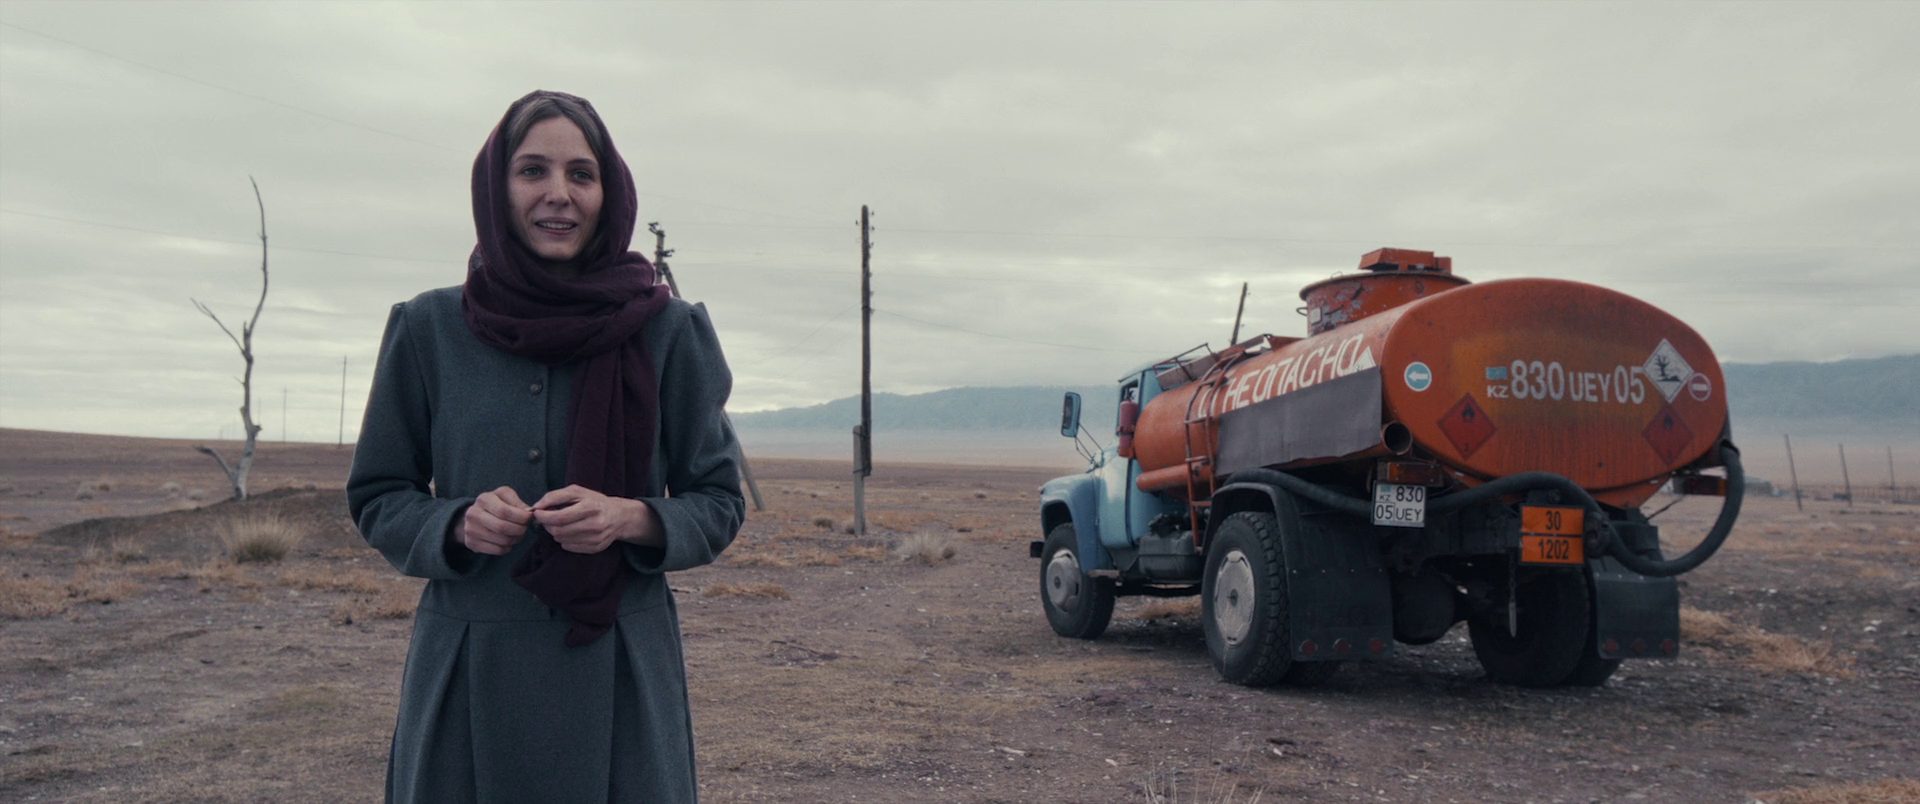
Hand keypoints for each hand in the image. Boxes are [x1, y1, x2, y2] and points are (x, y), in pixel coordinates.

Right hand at [455, 486, 532, 554]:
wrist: (475, 516)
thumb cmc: (495, 504)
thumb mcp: (505, 496)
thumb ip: (517, 502)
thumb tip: (528, 512)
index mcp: (484, 499)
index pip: (504, 511)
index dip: (521, 517)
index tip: (529, 517)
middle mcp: (474, 514)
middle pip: (502, 527)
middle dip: (520, 529)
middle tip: (525, 527)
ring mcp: (471, 530)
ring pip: (502, 540)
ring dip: (516, 539)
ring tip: (518, 534)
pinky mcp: (472, 543)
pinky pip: (497, 550)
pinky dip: (508, 548)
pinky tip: (509, 541)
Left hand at [532, 485, 661, 553]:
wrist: (619, 516)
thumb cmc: (594, 501)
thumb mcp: (576, 491)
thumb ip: (554, 496)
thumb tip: (536, 507)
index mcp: (591, 507)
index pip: (560, 517)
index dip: (544, 517)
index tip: (538, 512)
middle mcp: (596, 524)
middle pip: (559, 531)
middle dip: (547, 525)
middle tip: (547, 518)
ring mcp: (596, 538)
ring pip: (562, 540)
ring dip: (555, 532)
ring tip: (560, 524)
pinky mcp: (595, 548)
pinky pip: (569, 547)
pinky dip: (564, 540)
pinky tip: (570, 532)